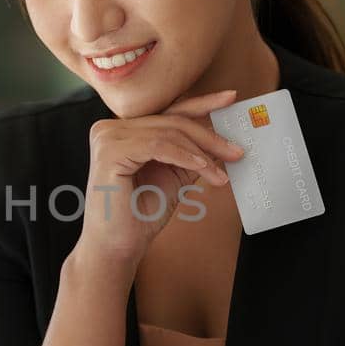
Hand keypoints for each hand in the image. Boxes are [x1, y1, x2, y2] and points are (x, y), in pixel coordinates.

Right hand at [77, 90, 245, 269]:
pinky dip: (185, 156)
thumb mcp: (172, 176)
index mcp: (123, 131)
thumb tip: (222, 140)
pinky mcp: (110, 151)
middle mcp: (110, 128)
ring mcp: (107, 137)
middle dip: (209, 136)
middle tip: (237, 151)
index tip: (230, 99)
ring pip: (168, 132)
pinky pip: (158, 145)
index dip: (201, 104)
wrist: (119, 246)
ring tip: (222, 172)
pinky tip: (203, 168)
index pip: (167, 112)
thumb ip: (190, 154)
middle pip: (172, 121)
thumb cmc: (140, 214)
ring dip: (201, 152)